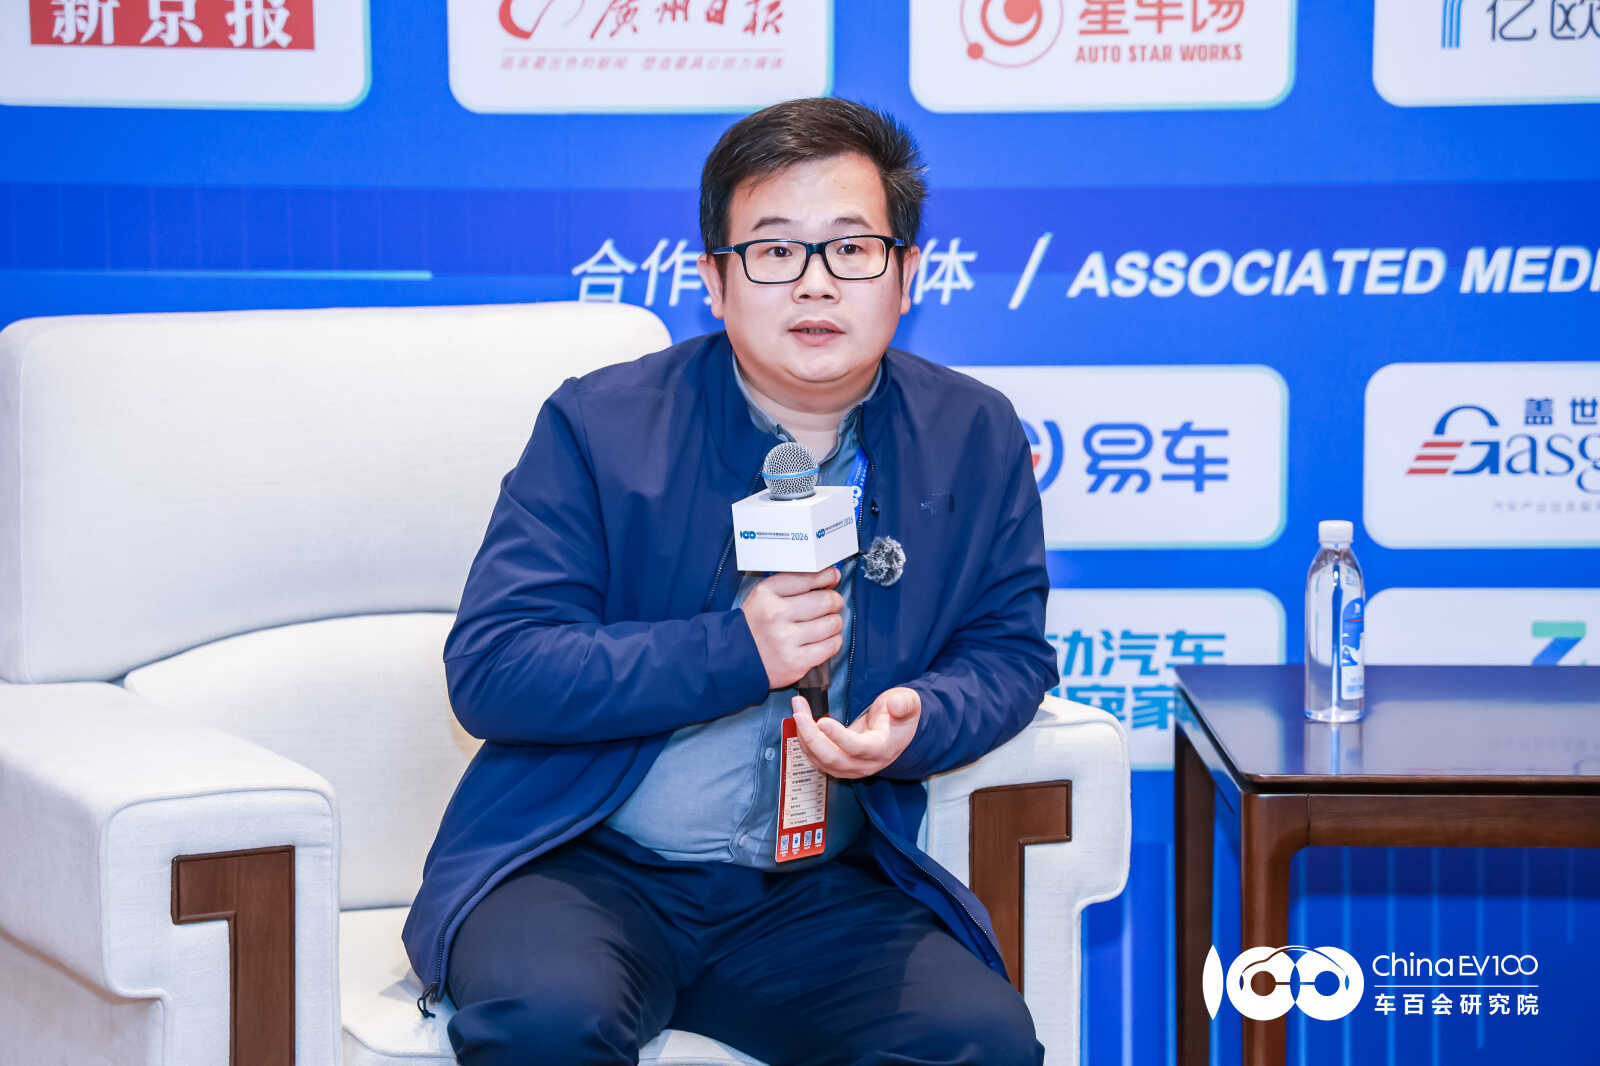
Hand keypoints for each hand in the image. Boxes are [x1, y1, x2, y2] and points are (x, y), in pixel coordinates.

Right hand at [743, 566, 844, 688]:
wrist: (735, 659)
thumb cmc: (755, 626)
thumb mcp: (764, 596)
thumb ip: (794, 583)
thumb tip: (831, 576)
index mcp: (766, 594)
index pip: (808, 577)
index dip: (827, 576)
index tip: (832, 578)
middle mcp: (775, 615)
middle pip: (826, 600)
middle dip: (834, 601)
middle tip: (831, 604)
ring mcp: (785, 639)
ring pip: (832, 623)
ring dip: (834, 623)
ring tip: (826, 624)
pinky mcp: (795, 662)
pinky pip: (831, 646)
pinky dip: (833, 641)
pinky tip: (824, 639)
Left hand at [790, 686, 920, 779]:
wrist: (895, 733)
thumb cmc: (899, 716)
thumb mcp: (908, 703)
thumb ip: (904, 703)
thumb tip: (896, 705)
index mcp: (881, 749)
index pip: (858, 748)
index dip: (839, 737)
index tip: (822, 721)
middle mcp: (864, 764)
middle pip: (832, 758)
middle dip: (810, 736)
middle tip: (799, 712)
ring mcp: (849, 768)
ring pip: (820, 760)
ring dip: (803, 736)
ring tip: (798, 709)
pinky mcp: (837, 766)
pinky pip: (815, 759)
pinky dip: (804, 741)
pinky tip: (800, 721)